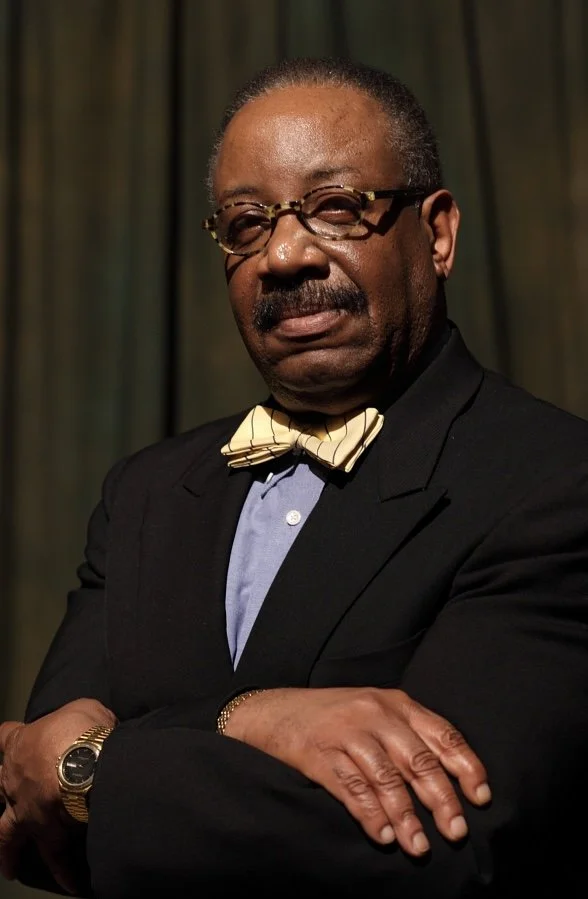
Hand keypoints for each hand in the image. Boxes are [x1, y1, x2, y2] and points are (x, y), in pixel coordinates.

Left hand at [0, 698, 116, 893]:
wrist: (87, 763)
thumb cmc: (81, 731)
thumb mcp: (82, 709)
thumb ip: (75, 719)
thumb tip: (85, 724)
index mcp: (22, 744)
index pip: (6, 736)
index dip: (5, 737)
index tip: (2, 737)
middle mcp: (16, 780)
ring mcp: (27, 810)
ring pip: (9, 834)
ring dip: (9, 851)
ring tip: (9, 867)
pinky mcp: (46, 833)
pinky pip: (54, 855)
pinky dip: (62, 869)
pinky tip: (70, 882)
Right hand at [224, 687, 490, 856]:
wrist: (274, 710)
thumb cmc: (335, 716)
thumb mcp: (376, 712)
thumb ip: (409, 736)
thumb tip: (449, 780)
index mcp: (397, 703)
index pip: (442, 734)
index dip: (465, 766)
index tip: (481, 797)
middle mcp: (375, 714)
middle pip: (418, 760)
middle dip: (441, 799)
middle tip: (456, 831)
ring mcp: (347, 733)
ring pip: (386, 778)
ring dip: (406, 816)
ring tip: (419, 846)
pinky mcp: (320, 753)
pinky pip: (351, 787)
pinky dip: (370, 814)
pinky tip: (383, 834)